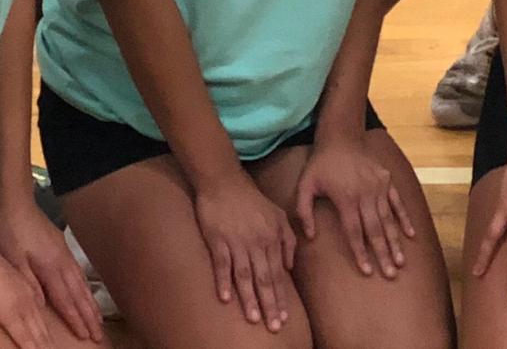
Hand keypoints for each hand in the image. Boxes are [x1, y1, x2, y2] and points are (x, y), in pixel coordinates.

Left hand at [0, 195, 104, 342]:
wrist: (15, 201)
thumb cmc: (9, 231)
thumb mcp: (12, 259)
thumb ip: (28, 282)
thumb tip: (41, 306)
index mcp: (51, 267)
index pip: (66, 299)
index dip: (76, 318)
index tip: (87, 335)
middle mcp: (62, 262)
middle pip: (79, 293)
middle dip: (89, 315)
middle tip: (99, 334)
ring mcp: (63, 253)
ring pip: (81, 283)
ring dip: (90, 302)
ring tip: (98, 318)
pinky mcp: (59, 247)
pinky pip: (77, 273)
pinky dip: (84, 287)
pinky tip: (86, 291)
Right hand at [0, 244, 60, 348]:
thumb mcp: (7, 276)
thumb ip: (20, 289)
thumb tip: (31, 302)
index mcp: (28, 292)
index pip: (41, 321)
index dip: (49, 337)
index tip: (54, 348)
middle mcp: (29, 300)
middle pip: (44, 330)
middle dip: (52, 346)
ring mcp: (21, 306)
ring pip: (39, 333)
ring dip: (46, 347)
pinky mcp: (9, 311)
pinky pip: (23, 334)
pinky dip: (32, 345)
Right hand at [192, 168, 297, 330]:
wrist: (224, 182)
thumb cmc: (252, 200)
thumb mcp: (278, 214)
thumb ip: (287, 239)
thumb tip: (289, 266)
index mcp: (272, 237)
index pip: (278, 273)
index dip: (281, 296)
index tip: (284, 317)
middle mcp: (257, 241)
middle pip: (265, 278)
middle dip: (270, 303)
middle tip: (273, 325)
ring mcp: (237, 241)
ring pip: (245, 275)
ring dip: (249, 298)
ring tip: (254, 318)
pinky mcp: (217, 240)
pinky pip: (222, 264)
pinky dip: (223, 281)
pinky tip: (225, 298)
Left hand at [293, 135, 418, 279]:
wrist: (341, 137)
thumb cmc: (320, 165)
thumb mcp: (304, 186)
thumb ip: (303, 212)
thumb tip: (310, 236)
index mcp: (345, 198)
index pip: (354, 232)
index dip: (360, 253)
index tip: (367, 271)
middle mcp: (365, 194)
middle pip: (375, 230)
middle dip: (383, 253)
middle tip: (390, 274)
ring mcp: (378, 187)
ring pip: (388, 219)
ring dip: (395, 241)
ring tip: (401, 261)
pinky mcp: (387, 180)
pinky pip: (397, 203)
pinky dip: (404, 219)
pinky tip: (410, 235)